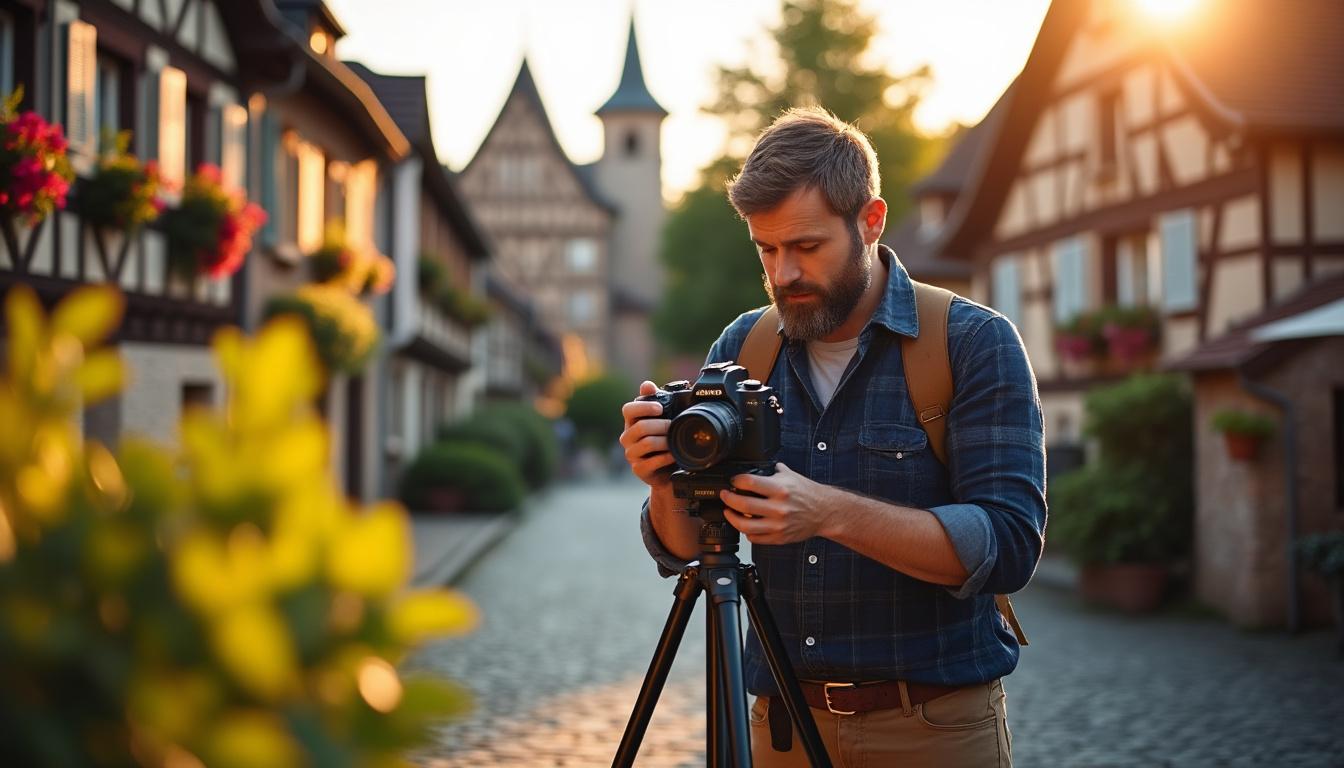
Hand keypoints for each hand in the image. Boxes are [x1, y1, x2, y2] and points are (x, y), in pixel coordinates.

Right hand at [619, 381, 675, 489]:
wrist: (668, 469)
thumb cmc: (664, 440)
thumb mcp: (662, 419)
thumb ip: (654, 400)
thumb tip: (646, 385)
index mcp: (632, 422)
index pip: (628, 410)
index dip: (644, 407)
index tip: (660, 408)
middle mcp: (628, 437)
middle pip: (641, 427)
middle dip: (661, 425)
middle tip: (673, 426)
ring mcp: (632, 454)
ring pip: (647, 443)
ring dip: (665, 441)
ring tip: (675, 440)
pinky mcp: (638, 469)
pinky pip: (652, 461)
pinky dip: (666, 457)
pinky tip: (674, 455)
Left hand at [719, 463, 836, 544]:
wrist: (824, 512)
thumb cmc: (808, 494)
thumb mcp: (791, 475)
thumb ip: (774, 471)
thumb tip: (758, 466)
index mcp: (780, 489)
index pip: (749, 482)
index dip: (736, 481)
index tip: (733, 481)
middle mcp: (778, 508)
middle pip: (742, 505)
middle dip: (728, 499)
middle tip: (725, 495)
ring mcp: (778, 525)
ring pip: (745, 525)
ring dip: (732, 518)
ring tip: (729, 512)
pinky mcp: (779, 537)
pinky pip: (755, 538)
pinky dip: (746, 532)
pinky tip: (745, 525)